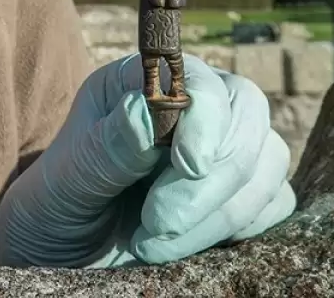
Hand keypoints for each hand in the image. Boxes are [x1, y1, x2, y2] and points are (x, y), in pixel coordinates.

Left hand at [0, 54, 295, 267]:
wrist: (64, 254)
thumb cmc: (58, 204)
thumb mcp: (68, 178)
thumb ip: (108, 146)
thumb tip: (144, 107)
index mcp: (145, 81)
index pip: (201, 79)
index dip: (206, 119)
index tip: (189, 165)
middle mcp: (193, 107)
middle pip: (248, 115)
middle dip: (211, 179)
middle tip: (157, 222)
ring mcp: (224, 149)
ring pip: (268, 162)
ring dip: (219, 213)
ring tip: (152, 243)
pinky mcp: (243, 196)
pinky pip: (276, 202)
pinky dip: (240, 229)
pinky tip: (186, 247)